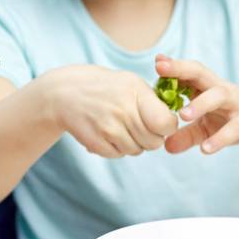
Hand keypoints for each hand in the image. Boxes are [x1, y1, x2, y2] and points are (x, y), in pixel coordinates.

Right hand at [43, 64, 178, 156]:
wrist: (65, 93)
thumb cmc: (105, 88)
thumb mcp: (131, 83)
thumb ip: (153, 101)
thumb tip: (173, 124)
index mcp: (136, 93)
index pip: (166, 124)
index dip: (167, 126)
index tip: (160, 122)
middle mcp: (123, 111)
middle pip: (154, 142)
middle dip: (151, 136)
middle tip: (139, 125)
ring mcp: (109, 129)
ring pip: (137, 150)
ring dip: (134, 143)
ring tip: (121, 127)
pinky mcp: (97, 143)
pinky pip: (119, 154)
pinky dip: (117, 147)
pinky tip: (108, 132)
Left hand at [157, 55, 238, 154]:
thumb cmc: (237, 118)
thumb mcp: (209, 128)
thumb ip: (186, 135)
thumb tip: (165, 147)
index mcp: (208, 88)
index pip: (189, 72)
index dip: (173, 66)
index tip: (156, 61)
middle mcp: (221, 91)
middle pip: (200, 73)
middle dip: (180, 69)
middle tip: (160, 69)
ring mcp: (237, 104)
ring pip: (218, 96)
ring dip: (200, 103)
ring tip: (183, 115)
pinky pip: (235, 128)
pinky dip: (221, 138)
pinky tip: (206, 149)